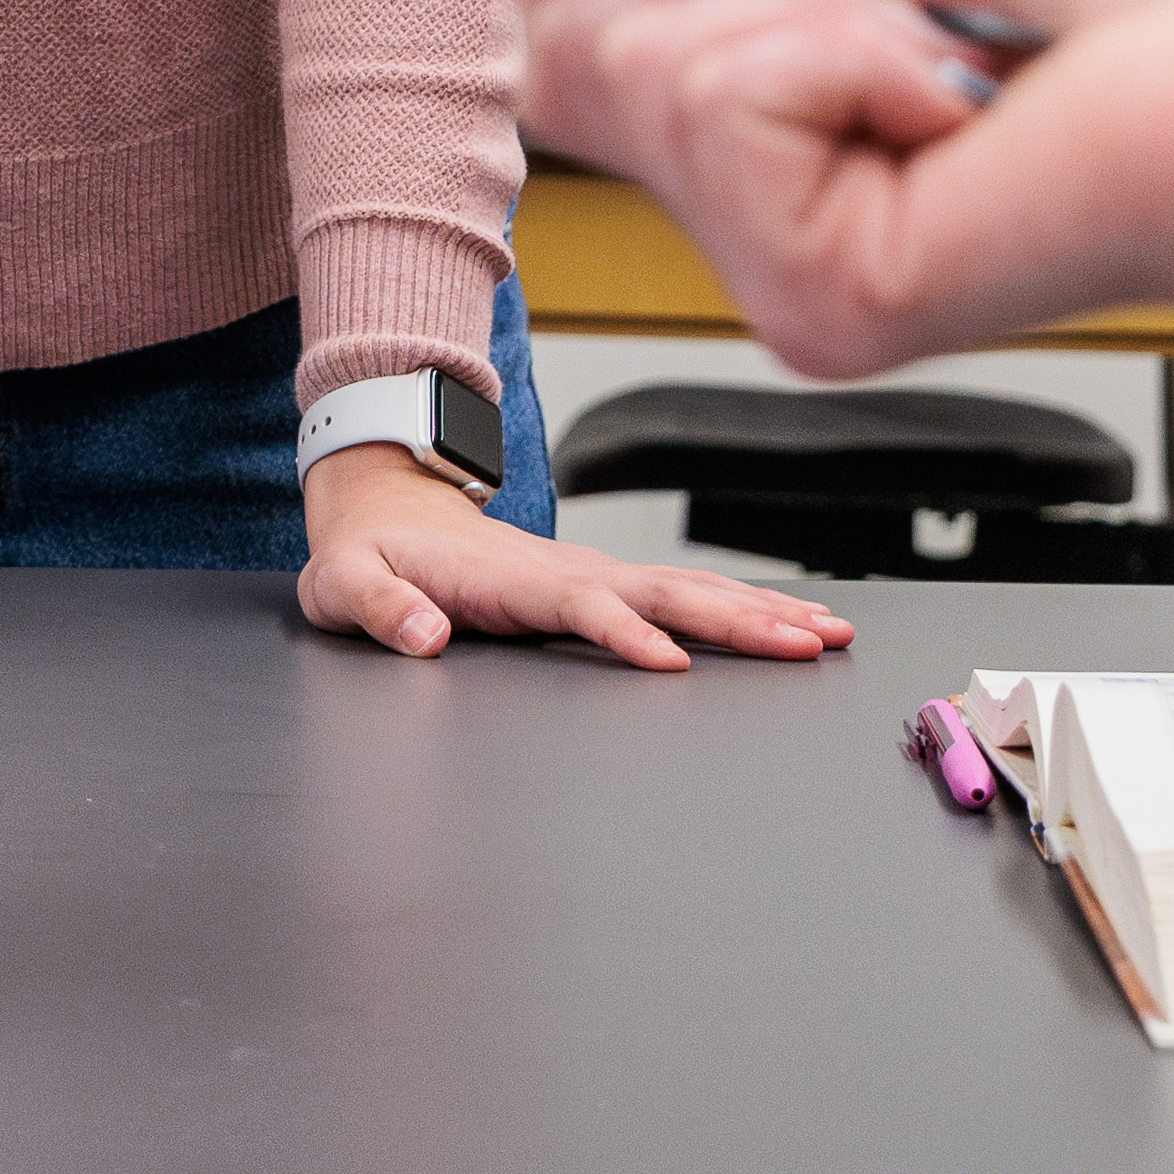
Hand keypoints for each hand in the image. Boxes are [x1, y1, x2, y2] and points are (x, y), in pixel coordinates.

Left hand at [296, 445, 849, 669]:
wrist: (388, 510)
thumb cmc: (368, 556)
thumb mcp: (346, 585)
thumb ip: (381, 608)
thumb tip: (424, 632)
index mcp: (513, 580)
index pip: (582, 606)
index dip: (625, 633)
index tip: (671, 663)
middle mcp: (570, 572)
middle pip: (666, 595)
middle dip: (738, 619)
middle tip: (807, 642)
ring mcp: (594, 575)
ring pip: (691, 591)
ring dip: (760, 612)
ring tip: (827, 635)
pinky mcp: (605, 585)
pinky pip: (685, 595)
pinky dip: (743, 608)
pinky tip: (792, 625)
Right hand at [528, 0, 1173, 382]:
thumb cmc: (1161, 43)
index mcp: (784, 175)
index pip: (561, 66)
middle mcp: (766, 249)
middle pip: (574, 53)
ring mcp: (782, 287)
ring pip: (650, 60)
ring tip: (951, 47)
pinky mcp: (819, 299)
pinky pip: (730, 95)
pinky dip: (856, 46)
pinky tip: (960, 103)